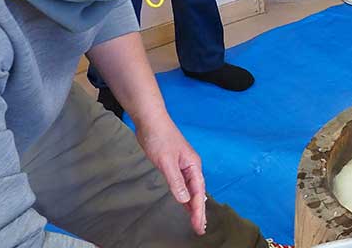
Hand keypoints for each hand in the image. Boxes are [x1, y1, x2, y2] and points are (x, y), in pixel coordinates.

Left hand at [136, 117, 206, 235]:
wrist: (151, 121)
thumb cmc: (160, 137)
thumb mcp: (166, 161)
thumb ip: (176, 181)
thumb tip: (184, 200)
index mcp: (193, 165)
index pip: (198, 192)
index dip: (198, 210)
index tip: (199, 226)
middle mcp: (191, 167)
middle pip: (198, 193)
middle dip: (199, 211)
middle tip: (200, 229)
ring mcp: (183, 166)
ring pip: (191, 190)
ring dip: (193, 206)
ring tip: (196, 221)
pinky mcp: (174, 166)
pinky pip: (183, 186)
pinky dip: (185, 197)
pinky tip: (185, 204)